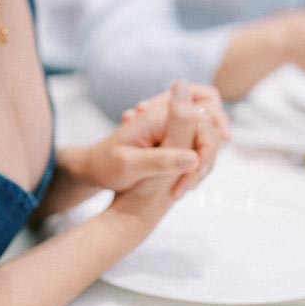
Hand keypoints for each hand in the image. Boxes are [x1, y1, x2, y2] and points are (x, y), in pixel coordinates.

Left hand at [78, 82, 228, 195]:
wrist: (94, 168)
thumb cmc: (107, 166)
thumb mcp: (130, 166)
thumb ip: (161, 160)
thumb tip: (194, 159)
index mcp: (158, 117)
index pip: (202, 120)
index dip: (207, 148)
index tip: (197, 173)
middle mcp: (167, 117)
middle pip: (209, 123)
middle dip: (210, 153)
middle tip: (193, 183)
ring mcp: (170, 127)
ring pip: (204, 135)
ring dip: (204, 160)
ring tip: (184, 188)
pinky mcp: (171, 138)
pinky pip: (196, 145)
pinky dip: (196, 164)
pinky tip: (181, 185)